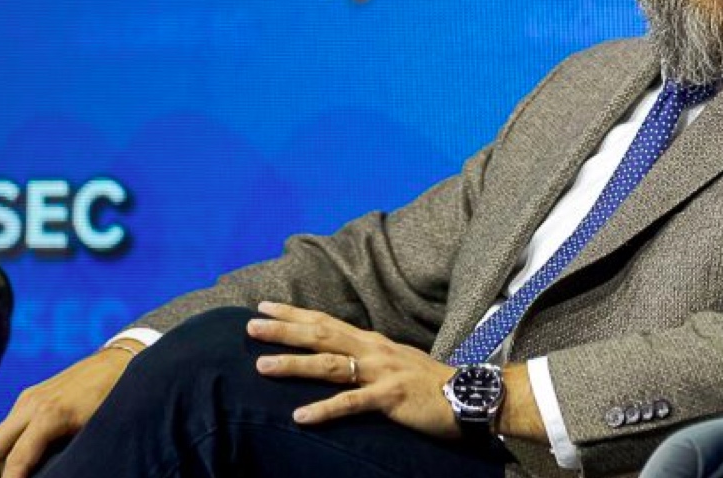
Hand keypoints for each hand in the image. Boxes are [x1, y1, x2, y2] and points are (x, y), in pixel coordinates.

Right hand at [0, 341, 138, 477]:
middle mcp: (32, 404)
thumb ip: (67, 451)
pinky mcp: (29, 395)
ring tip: (6, 477)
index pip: (17, 458)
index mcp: (50, 415)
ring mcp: (28, 398)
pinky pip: (8, 426)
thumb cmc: (115, 398)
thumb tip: (53, 471)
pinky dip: (5, 446)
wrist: (120, 361)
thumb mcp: (96, 429)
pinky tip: (15, 461)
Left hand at [247, 301, 459, 437]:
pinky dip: (324, 409)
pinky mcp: (390, 397)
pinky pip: (352, 404)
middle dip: (284, 330)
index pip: (328, 321)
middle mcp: (374, 351)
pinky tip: (299, 416)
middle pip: (322, 336)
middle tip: (250, 326)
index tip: (264, 306)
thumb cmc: (432, 384)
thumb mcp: (397, 363)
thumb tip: (341, 360)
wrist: (471, 395)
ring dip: (294, 365)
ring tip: (261, 367)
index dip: (295, 313)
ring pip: (330, 366)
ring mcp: (382, 372)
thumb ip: (368, 359)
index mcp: (374, 342)